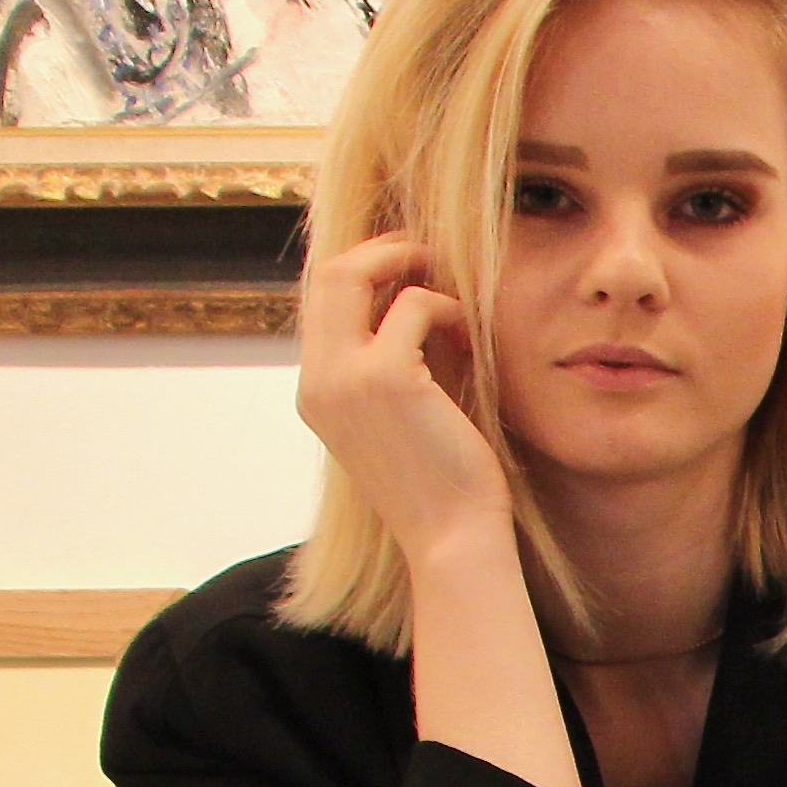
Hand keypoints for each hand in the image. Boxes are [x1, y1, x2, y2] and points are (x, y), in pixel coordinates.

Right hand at [295, 229, 512, 561]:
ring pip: (351, 273)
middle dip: (379, 249)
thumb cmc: (444, 479)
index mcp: (317, 390)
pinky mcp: (384, 378)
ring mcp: (343, 377)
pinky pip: (413, 305)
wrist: (453, 537)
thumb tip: (419, 294)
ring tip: (453, 296)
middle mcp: (318, 380)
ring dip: (411, 268)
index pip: (319, 301)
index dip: (363, 269)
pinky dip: (446, 307)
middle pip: (324, 272)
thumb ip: (401, 356)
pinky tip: (469, 336)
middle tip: (428, 254)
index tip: (410, 267)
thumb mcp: (408, 409)